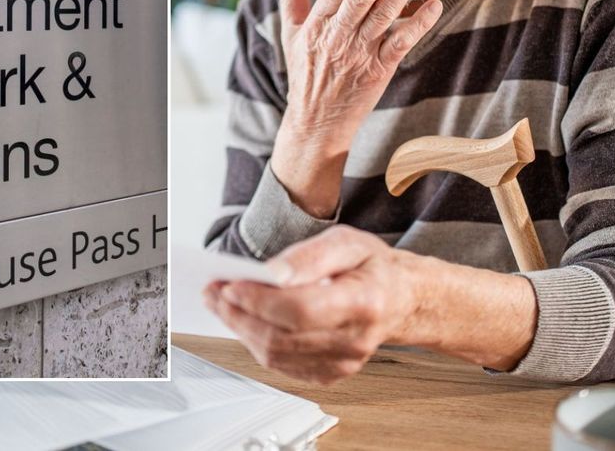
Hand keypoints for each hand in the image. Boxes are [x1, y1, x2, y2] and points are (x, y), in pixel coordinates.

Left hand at [203, 225, 418, 384]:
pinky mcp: (330, 373)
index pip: (301, 310)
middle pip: (282, 337)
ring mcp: (343, 362)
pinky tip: (247, 321)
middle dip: (239, 315)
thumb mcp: (348, 242)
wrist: (401, 299)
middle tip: (214, 292)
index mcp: (364, 302)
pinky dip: (257, 342)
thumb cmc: (372, 268)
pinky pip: (282, 365)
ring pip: (276, 355)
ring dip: (241, 329)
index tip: (230, 285)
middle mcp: (355, 340)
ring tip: (222, 304)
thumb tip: (272, 272)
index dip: (260, 301)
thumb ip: (310, 255)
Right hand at [271, 0, 442, 217]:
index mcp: (316, 25)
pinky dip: (419, 24)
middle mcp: (337, 37)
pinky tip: (434, 5)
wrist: (316, 124)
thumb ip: (291, 0)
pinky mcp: (378, 71)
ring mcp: (358, 54)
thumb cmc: (305, 76)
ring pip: (384, 15)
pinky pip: (401, 43)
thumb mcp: (291, 37)